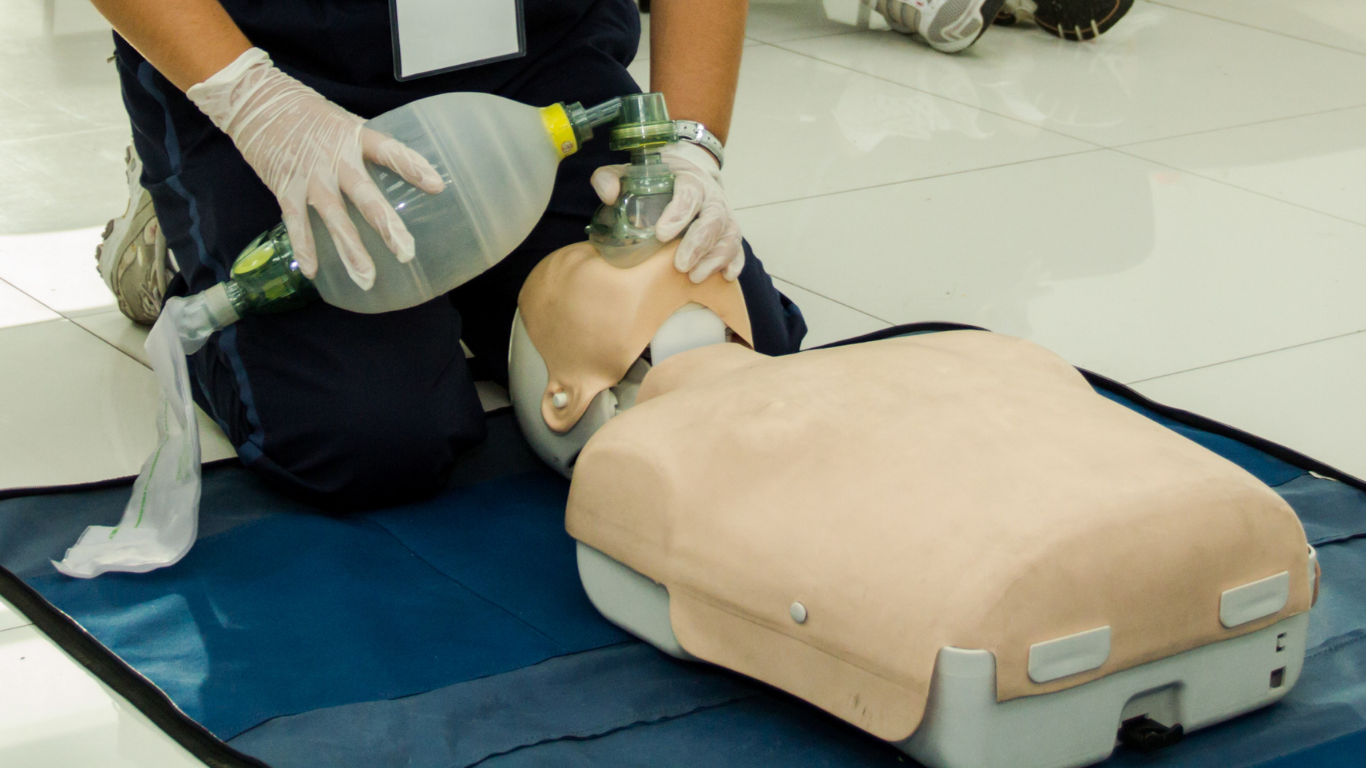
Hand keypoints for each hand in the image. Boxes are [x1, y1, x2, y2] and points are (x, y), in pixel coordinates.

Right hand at [187, 48, 444, 289]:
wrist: (254, 99)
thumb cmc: (305, 112)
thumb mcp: (341, 121)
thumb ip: (364, 147)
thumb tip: (397, 167)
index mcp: (353, 137)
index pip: (390, 151)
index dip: (413, 166)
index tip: (437, 185)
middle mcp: (335, 159)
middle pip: (366, 196)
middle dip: (387, 225)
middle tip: (406, 253)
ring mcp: (310, 176)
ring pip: (334, 218)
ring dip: (351, 250)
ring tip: (368, 278)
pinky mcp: (285, 188)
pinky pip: (296, 223)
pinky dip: (304, 247)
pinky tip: (313, 272)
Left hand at [591, 142, 743, 282]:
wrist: (685, 173)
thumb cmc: (655, 179)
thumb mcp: (629, 171)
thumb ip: (610, 178)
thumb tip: (608, 194)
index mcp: (689, 179)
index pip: (689, 193)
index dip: (678, 212)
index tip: (661, 233)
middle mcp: (712, 197)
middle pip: (713, 219)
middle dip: (698, 243)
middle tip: (680, 265)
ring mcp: (724, 215)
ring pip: (729, 236)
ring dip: (715, 258)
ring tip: (695, 277)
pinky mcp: (729, 232)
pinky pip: (739, 248)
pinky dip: (735, 263)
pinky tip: (725, 277)